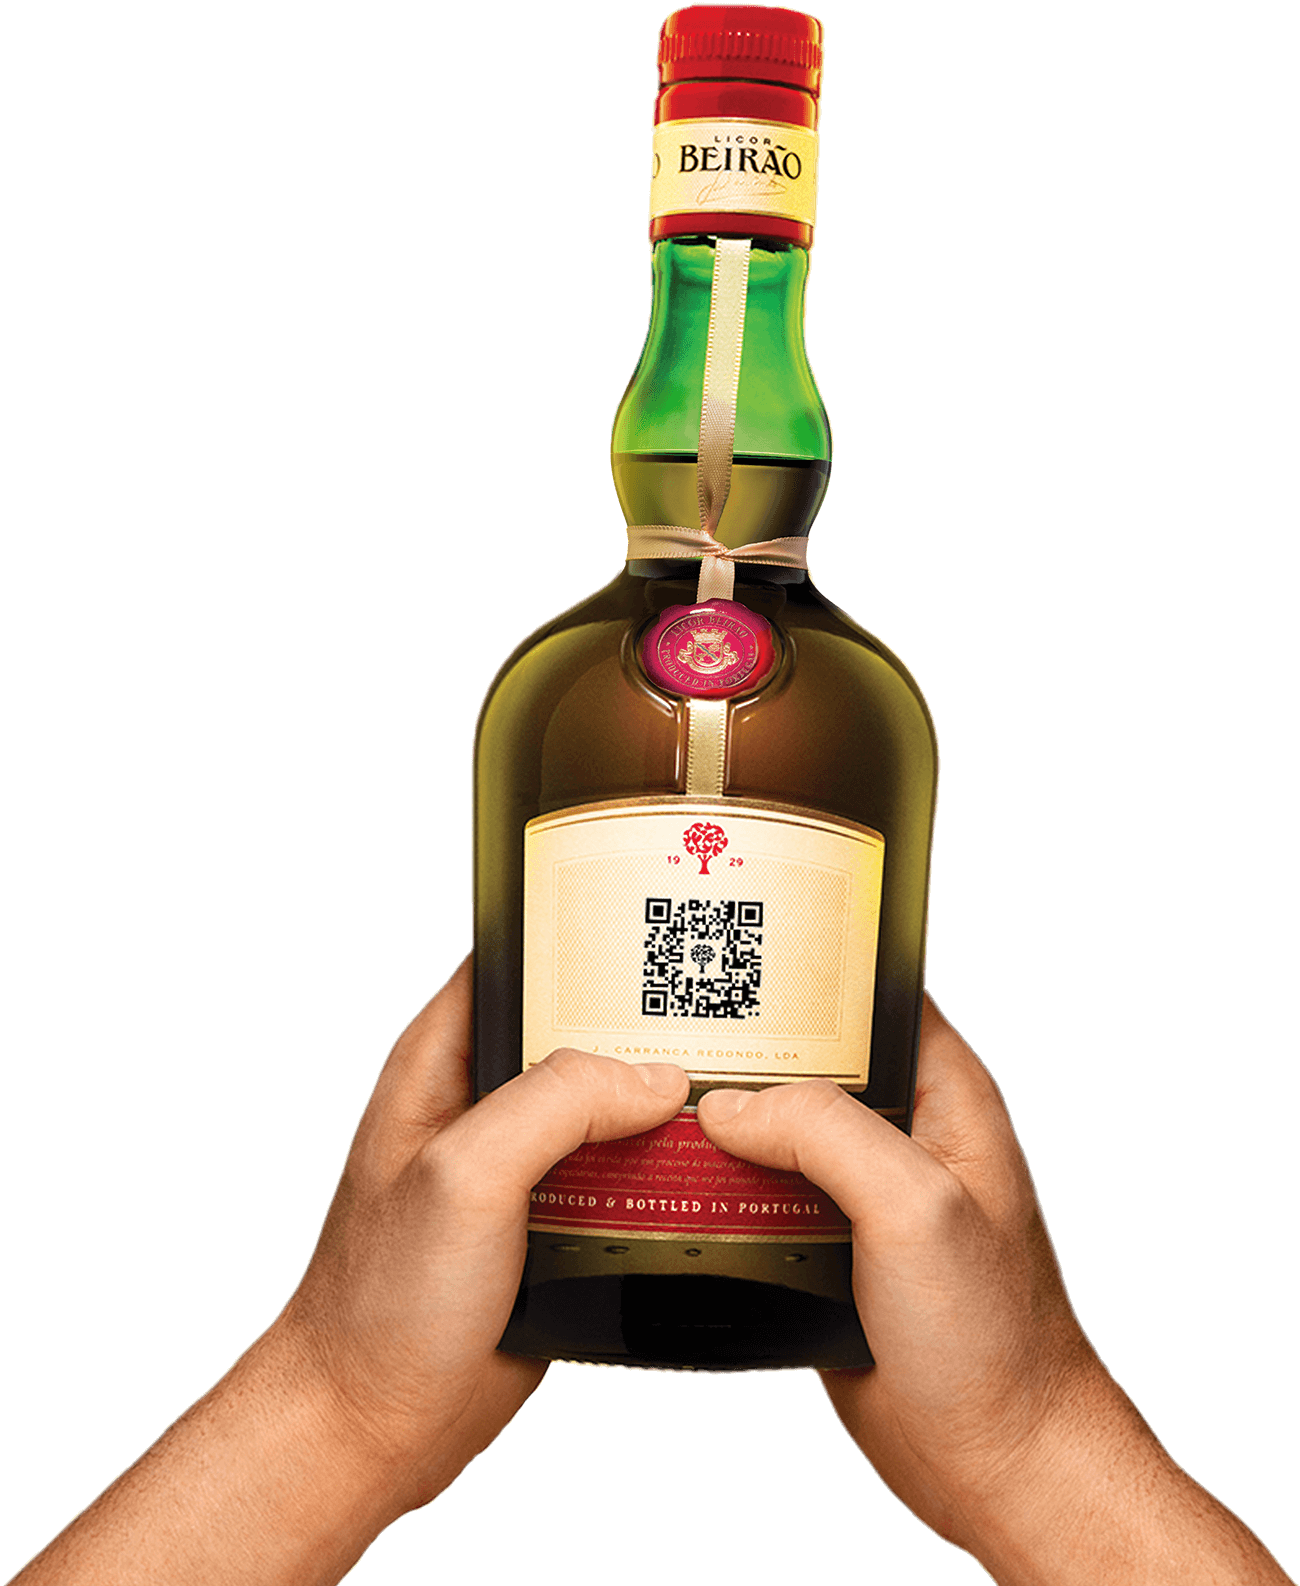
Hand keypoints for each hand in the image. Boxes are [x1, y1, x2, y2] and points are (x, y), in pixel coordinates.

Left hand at [274, 953, 690, 1512]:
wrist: (371, 1427)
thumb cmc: (379, 1301)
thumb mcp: (462, 1174)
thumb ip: (554, 1104)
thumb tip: (654, 1078)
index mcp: (444, 1061)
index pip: (523, 962)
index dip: (588, 939)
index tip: (662, 926)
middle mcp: (486, 1105)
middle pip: (585, 1035)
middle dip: (652, 1028)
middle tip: (732, 1016)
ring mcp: (523, 1169)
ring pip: (613, 1113)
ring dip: (667, 1112)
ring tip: (739, 1094)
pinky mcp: (557, 1229)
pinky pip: (624, 1184)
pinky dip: (668, 1181)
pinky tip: (714, 1178)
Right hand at [696, 995, 1291, 1582]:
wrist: (995, 1461)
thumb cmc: (995, 1336)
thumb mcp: (917, 1206)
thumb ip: (826, 1133)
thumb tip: (729, 1106)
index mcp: (944, 1094)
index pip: (873, 994)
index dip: (811, 964)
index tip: (738, 945)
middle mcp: (899, 1134)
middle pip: (806, 1060)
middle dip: (740, 1045)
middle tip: (664, 1022)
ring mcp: (857, 1196)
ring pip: (772, 1133)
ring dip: (717, 1124)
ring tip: (647, 1097)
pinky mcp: (819, 1253)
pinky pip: (756, 1203)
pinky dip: (712, 1193)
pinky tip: (665, 1184)